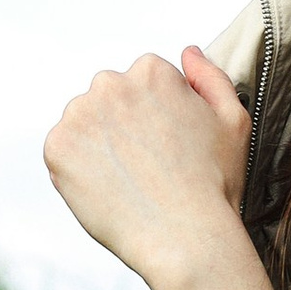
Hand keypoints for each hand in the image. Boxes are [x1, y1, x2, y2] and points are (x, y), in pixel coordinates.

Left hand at [43, 47, 276, 289]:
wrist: (184, 238)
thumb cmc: (215, 184)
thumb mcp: (233, 122)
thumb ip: (211, 78)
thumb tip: (187, 51)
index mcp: (151, 70)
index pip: (142, 84)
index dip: (157, 119)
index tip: (167, 148)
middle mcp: (110, 83)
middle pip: (109, 99)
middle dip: (123, 125)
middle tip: (147, 168)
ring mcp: (79, 114)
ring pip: (83, 124)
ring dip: (97, 145)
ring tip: (128, 182)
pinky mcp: (57, 147)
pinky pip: (62, 153)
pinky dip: (77, 170)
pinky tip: (107, 191)